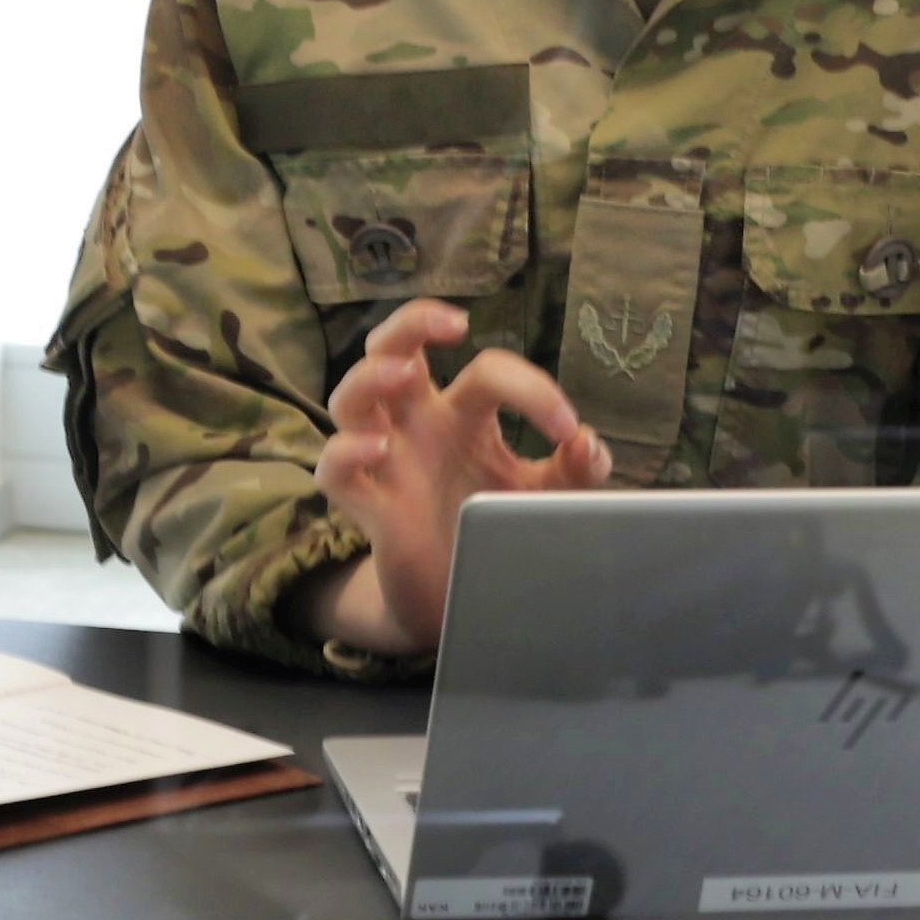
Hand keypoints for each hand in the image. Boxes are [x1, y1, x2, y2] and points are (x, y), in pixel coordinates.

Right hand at [303, 300, 611, 653]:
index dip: (530, 388)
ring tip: (406, 374)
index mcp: (461, 413)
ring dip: (372, 375)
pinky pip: (331, 468)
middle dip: (414, 320)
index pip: (487, 372)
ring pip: (350, 396)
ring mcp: (385, 458)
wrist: (461, 598)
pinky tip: (376, 448)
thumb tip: (588, 442)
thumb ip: (573, 470)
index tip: (566, 427)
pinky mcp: (363, 503)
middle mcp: (416, 423)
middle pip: (392, 346)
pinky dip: (347, 451)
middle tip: (455, 324)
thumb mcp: (543, 496)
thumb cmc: (494, 527)